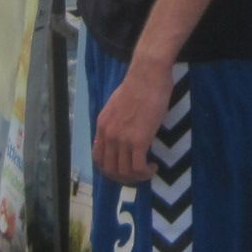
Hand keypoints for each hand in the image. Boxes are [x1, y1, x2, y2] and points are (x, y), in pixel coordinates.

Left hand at [92, 55, 175, 183]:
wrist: (148, 74)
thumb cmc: (138, 84)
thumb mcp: (117, 104)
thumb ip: (115, 120)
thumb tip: (120, 132)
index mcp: (102, 126)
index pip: (98, 157)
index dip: (109, 168)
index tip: (123, 167)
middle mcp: (109, 135)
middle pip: (109, 169)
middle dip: (123, 177)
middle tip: (137, 174)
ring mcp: (122, 139)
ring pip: (124, 172)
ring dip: (136, 177)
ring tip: (147, 171)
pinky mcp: (139, 140)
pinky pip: (138, 167)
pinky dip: (146, 172)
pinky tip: (153, 167)